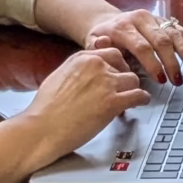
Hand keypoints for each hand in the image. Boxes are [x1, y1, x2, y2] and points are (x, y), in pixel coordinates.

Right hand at [16, 47, 147, 164]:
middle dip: (124, 77)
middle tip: (124, 87)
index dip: (116, 66)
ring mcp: (106, 83)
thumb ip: (77, 71)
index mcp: (82, 58)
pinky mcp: (113, 102)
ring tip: (130, 98)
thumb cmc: (44, 110)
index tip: (119, 73)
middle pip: (124, 66)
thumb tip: (87, 75)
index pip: (111, 53)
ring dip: (132, 90)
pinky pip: (138, 96)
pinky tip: (141, 103)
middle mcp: (96, 66)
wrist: (41, 129)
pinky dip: (142, 100)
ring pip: (133, 80)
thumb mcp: (58, 77)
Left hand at [85, 8, 182, 86]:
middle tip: (177, 79)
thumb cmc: (100, 39)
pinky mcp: (161, 19)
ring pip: (172, 33)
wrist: (104, 22)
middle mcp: (140, 19)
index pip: (142, 46)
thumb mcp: (92, 45)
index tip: (161, 79)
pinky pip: (177, 27)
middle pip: (160, 40)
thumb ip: (100, 51)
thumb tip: (106, 54)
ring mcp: (152, 17)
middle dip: (171, 61)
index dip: (153, 64)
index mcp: (123, 27)